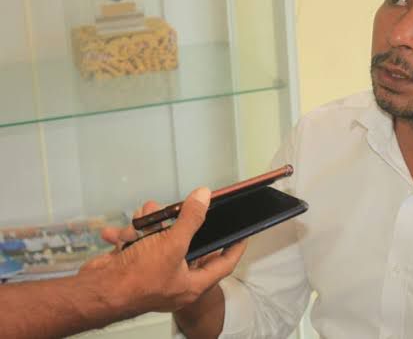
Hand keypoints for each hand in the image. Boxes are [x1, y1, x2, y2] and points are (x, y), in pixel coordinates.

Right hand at [82, 187, 246, 314]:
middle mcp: (175, 281)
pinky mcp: (133, 267)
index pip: (223, 264)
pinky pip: (137, 244)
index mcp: (192, 284)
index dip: (234, 248)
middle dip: (177, 224)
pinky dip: (128, 236)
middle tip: (174, 209)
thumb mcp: (171, 243)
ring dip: (148, 226)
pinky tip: (119, 233)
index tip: (242, 234)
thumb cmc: (136, 278)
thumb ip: (191, 219)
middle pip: (186, 245)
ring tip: (142, 215)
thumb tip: (204, 196)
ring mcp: (153, 274)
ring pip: (158, 240)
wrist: (94, 292)